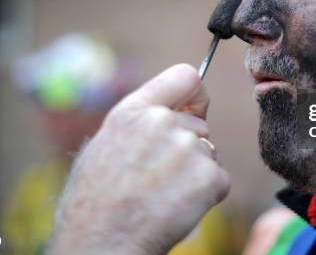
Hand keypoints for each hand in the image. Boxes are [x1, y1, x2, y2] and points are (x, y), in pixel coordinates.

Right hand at [49, 64, 229, 254]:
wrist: (101, 243)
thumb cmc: (96, 201)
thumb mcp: (106, 143)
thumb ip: (141, 120)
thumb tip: (173, 112)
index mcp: (134, 110)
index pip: (186, 76)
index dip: (194, 95)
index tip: (193, 109)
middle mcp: (163, 122)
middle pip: (199, 125)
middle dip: (188, 147)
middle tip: (158, 177)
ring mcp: (188, 148)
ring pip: (208, 153)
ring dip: (196, 173)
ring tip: (163, 195)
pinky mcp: (208, 177)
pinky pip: (220, 179)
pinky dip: (207, 195)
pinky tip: (177, 207)